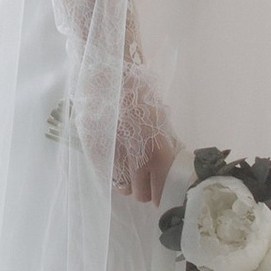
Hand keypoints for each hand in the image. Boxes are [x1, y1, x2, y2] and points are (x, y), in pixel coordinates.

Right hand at [114, 67, 175, 207]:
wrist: (115, 75)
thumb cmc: (142, 96)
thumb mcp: (162, 122)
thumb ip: (167, 147)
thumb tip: (173, 168)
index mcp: (159, 153)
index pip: (162, 191)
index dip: (161, 194)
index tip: (159, 191)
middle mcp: (137, 159)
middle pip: (141, 195)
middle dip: (143, 189)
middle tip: (143, 180)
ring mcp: (115, 156)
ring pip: (122, 188)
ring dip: (126, 183)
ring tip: (127, 169)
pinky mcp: (97, 151)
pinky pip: (106, 175)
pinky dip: (111, 173)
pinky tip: (115, 162)